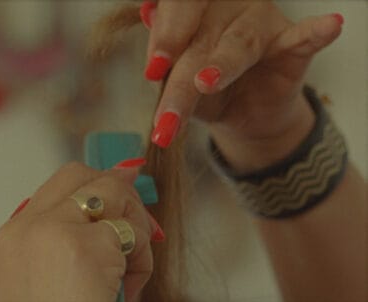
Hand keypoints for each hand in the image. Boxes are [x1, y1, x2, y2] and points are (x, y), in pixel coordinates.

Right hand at [0, 162, 156, 301]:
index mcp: (13, 239)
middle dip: (116, 193)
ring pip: (111, 194)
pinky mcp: (83, 247)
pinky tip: (130, 288)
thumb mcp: (51, 275)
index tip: (120, 199)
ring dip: (134, 230)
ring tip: (130, 274)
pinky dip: (143, 257)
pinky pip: (132, 231)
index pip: (59, 188)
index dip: (96, 188)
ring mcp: (50, 233)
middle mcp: (25, 228)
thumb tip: (122, 176)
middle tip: (135, 224)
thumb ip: (74, 233)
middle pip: (80, 176)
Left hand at [141, 0, 342, 169]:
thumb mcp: (180, 84)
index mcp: (192, 14)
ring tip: (206, 82)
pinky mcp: (290, 43)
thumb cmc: (206, 92)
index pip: (177, 16)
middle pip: (201, 34)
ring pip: (238, 41)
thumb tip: (148, 16)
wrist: (243, 115)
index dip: (165, 37)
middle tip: (168, 92)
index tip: (153, 69)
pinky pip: (303, 36)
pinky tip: (329, 25)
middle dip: (183, 67)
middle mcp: (224, 8)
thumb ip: (167, 59)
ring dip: (223, 64)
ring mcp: (259, 22)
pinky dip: (315, 32)